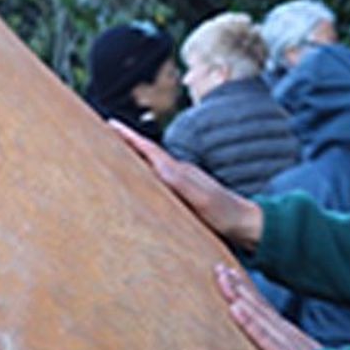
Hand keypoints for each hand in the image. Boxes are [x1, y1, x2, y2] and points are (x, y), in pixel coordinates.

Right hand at [108, 119, 263, 250]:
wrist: (247, 224)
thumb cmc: (225, 214)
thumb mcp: (201, 199)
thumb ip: (181, 183)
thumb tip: (158, 166)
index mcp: (178, 172)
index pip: (148, 149)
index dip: (128, 138)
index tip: (110, 124)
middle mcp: (179, 174)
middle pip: (146, 154)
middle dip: (125, 144)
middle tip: (102, 134)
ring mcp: (182, 184)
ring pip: (150, 166)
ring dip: (132, 159)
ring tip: (112, 154)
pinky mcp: (184, 197)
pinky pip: (156, 180)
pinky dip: (142, 175)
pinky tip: (139, 182)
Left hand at [214, 262, 318, 349]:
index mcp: (288, 335)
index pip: (263, 308)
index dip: (246, 290)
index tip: (230, 274)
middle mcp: (284, 333)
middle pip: (256, 304)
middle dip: (236, 285)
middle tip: (217, 267)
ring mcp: (284, 342)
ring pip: (256, 314)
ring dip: (238, 295)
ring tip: (222, 278)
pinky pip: (263, 337)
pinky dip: (248, 322)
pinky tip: (235, 308)